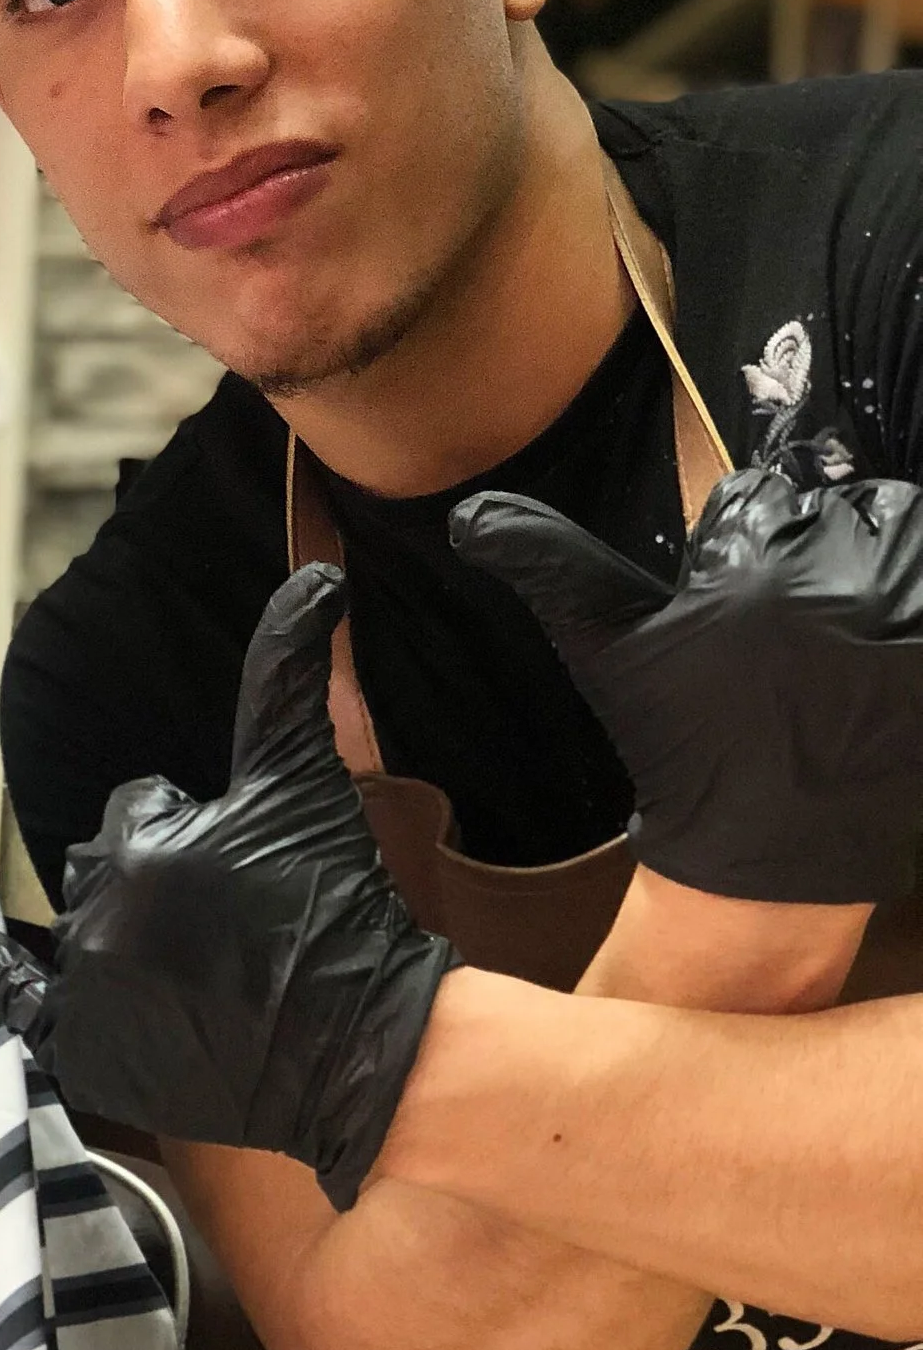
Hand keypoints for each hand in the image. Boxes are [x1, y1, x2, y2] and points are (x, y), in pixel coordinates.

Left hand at [0, 564, 456, 1207]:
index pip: (137, 808)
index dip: (190, 831)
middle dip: (149, 880)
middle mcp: (98, 916)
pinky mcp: (84, 1053)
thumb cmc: (337, 913)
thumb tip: (316, 577)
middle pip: (100, 869)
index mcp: (139, 845)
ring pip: (74, 929)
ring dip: (112, 932)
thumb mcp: (305, 784)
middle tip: (225, 924)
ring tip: (184, 965)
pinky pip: (4, 994)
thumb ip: (285, 678)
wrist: (363, 1053)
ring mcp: (86, 991)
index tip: (242, 872)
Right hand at [452, 464, 922, 903]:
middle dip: (818, 553)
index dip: (742, 546)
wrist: (771, 854)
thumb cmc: (684, 746)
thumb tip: (470, 513)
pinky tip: (886, 656)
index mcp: (750, 569)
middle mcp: (841, 582)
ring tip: (845, 641)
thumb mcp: (605, 650)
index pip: (756, 495)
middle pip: (840, 507)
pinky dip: (916, 608)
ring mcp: (914, 614)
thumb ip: (549, 564)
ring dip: (883, 569)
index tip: (738, 605)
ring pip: (905, 531)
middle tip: (795, 631)